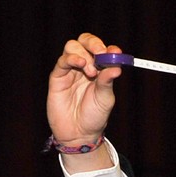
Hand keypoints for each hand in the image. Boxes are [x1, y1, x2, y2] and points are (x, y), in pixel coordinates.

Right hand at [46, 31, 121, 146]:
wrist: (78, 134)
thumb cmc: (94, 116)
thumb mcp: (105, 99)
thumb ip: (107, 81)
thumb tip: (117, 67)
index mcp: (99, 69)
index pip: (101, 50)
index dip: (108, 48)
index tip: (115, 53)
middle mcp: (84, 66)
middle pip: (85, 42)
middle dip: (93, 44)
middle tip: (101, 53)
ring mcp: (70, 70)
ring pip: (72, 46)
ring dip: (83, 54)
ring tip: (91, 72)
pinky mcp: (58, 77)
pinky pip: (62, 61)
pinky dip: (72, 58)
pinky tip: (80, 65)